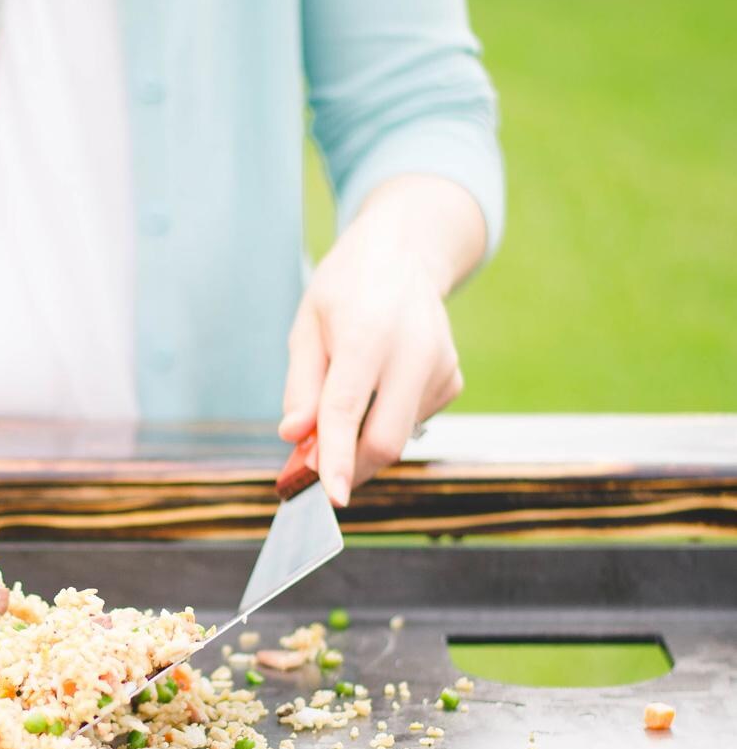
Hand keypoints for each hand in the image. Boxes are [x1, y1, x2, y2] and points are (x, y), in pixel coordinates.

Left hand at [279, 175, 486, 505]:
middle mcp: (414, 351)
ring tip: (344, 399)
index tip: (331, 497)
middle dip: (349, 468)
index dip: (336, 458)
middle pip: (384, 440)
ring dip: (362, 439)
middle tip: (315, 472)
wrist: (405, 250)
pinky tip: (378, 383)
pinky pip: (411, 421)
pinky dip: (384, 419)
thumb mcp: (307, 327)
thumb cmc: (346, 289)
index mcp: (369, 334)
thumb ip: (301, 386)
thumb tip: (295, 436)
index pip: (347, 410)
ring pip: (398, 436)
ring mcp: (441, 366)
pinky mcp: (452, 379)